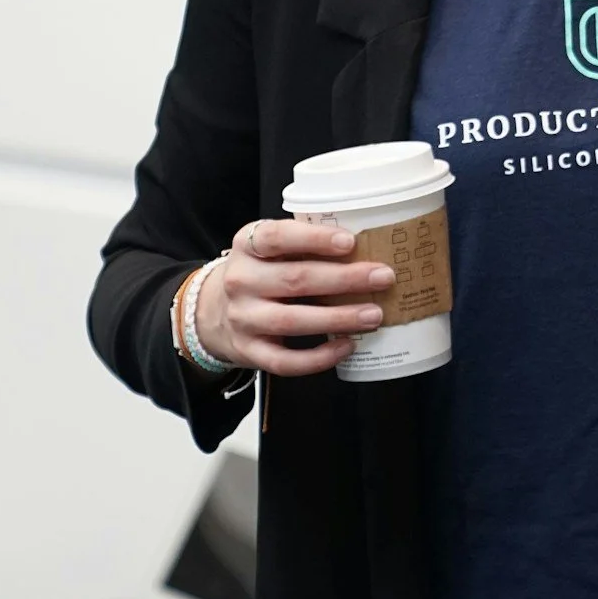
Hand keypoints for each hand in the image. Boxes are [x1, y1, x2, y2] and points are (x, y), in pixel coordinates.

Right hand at [194, 218, 396, 378]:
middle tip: (383, 277)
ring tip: (374, 315)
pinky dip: (319, 357)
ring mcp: (243, 319)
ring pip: (292, 321)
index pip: (277, 237)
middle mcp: (240, 281)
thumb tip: (369, 244)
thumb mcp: (270, 248)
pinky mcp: (249, 352)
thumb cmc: (261, 272)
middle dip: (344, 279)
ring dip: (338, 318)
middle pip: (295, 280)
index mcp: (247, 245)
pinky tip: (347, 346)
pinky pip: (285, 361)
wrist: (214, 311)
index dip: (314, 239)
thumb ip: (304, 243)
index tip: (350, 242)